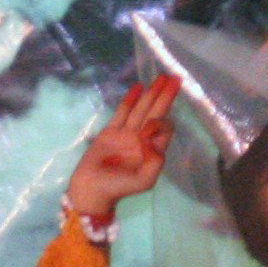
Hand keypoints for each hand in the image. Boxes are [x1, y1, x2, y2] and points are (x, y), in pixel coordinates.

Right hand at [65, 78, 178, 217]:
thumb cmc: (119, 187)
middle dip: (165, 96)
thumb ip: (155, 162)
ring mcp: (126, 133)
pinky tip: (138, 87)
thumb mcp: (144, 180)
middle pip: (156, 113)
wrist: (92, 189)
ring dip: (151, 93)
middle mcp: (142, 139)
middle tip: (174, 78)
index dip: (160, 123)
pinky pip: (122, 112)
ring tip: (160, 77)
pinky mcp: (111, 131)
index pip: (163, 128)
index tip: (147, 128)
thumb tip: (153, 140)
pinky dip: (130, 99)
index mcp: (152, 150)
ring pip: (141, 109)